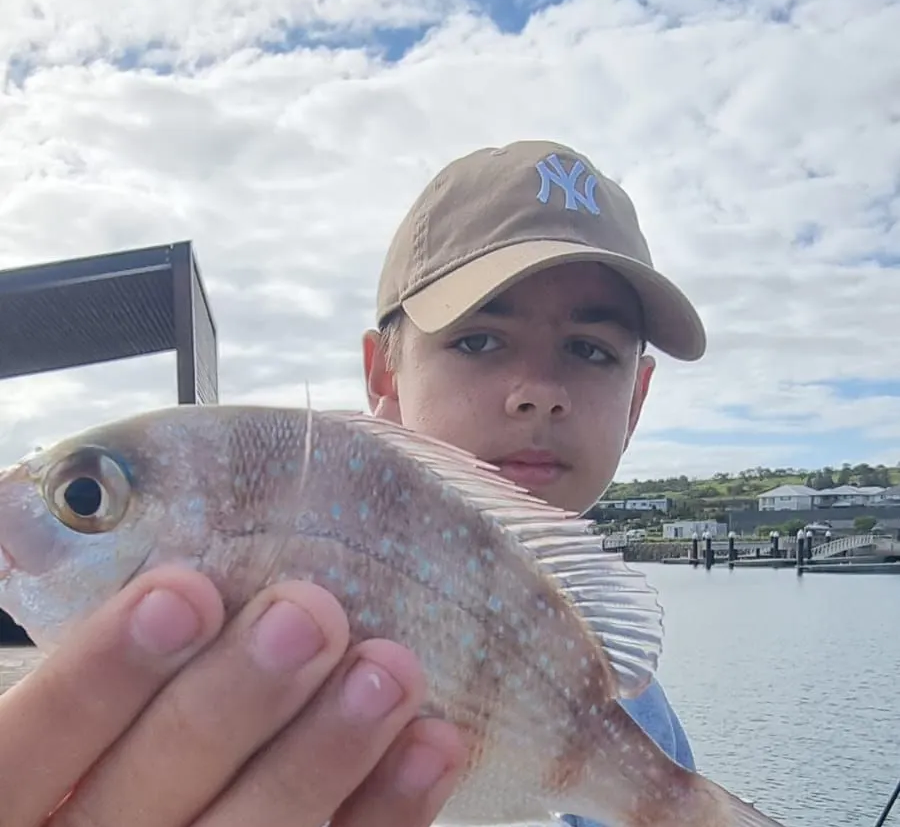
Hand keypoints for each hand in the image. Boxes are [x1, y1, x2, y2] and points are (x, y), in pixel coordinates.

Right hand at [0, 565, 466, 826]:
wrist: (164, 822)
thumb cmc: (125, 739)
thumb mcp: (94, 702)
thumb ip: (126, 649)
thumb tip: (197, 535)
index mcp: (23, 794)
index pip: (35, 740)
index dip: (104, 671)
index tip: (185, 592)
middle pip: (148, 790)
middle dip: (236, 698)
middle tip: (308, 616)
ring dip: (326, 752)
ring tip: (390, 669)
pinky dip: (386, 810)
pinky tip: (430, 745)